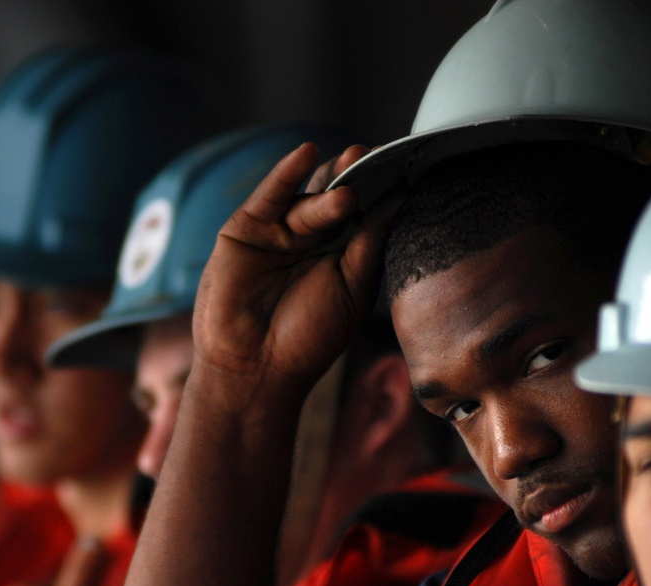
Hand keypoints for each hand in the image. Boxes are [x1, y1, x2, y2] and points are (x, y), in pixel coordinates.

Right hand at [193, 143, 397, 405]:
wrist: (255, 366)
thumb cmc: (309, 337)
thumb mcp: (353, 287)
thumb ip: (370, 242)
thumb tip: (398, 197)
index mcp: (340, 254)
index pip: (363, 212)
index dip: (380, 189)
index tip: (405, 165)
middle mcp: (309, 240)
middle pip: (335, 195)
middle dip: (355, 174)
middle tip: (373, 154)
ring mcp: (277, 233)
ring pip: (306, 195)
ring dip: (330, 178)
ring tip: (351, 163)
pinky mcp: (245, 230)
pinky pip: (268, 196)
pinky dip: (286, 173)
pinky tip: (306, 154)